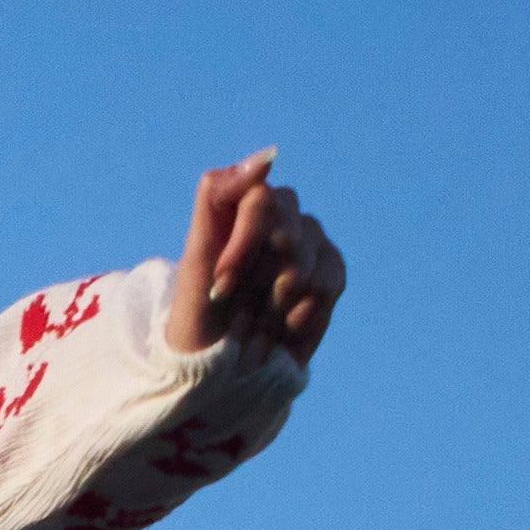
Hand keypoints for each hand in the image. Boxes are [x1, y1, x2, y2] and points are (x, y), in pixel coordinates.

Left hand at [176, 151, 343, 362]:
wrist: (221, 373)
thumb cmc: (200, 316)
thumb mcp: (197, 259)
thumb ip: (220, 197)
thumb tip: (269, 156)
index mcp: (244, 210)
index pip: (261, 200)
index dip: (244, 244)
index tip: (222, 284)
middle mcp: (281, 220)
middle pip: (290, 227)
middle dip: (261, 276)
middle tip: (238, 307)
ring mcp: (310, 246)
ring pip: (312, 254)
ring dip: (279, 296)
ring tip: (259, 319)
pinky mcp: (330, 276)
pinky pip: (332, 279)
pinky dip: (305, 308)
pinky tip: (285, 325)